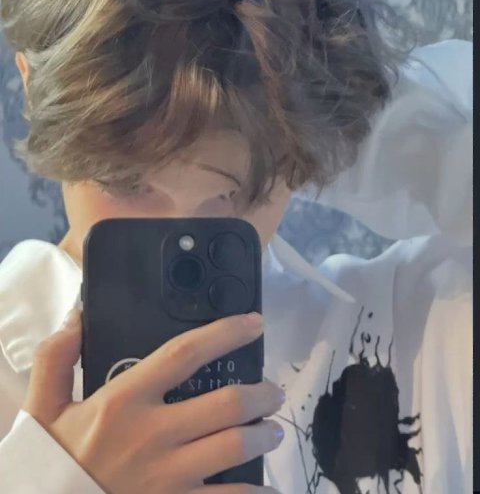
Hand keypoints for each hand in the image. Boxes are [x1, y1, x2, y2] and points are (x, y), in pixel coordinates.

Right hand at [23, 308, 283, 492]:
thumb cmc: (50, 461)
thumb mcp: (42, 407)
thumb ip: (57, 357)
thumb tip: (79, 316)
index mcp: (124, 400)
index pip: (185, 354)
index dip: (225, 333)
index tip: (254, 322)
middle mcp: (153, 434)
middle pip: (227, 404)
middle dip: (261, 393)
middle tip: (271, 391)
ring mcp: (168, 476)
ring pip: (235, 447)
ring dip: (264, 435)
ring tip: (272, 429)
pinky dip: (254, 491)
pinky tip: (265, 485)